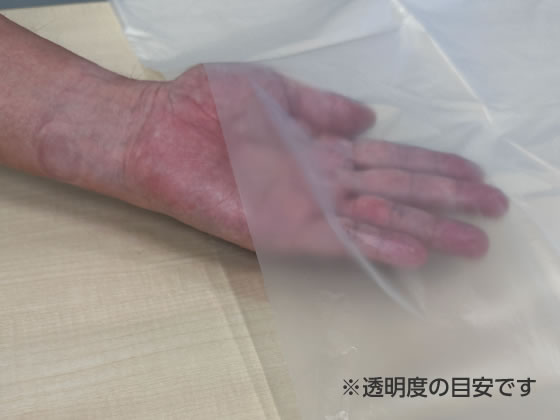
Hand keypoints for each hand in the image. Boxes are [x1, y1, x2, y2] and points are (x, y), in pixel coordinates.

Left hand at [123, 64, 507, 266]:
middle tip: (493, 211)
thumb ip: (323, 107)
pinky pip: (338, 241)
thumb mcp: (273, 90)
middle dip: (445, 201)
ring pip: (377, 222)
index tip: (471, 173)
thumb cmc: (208, 105)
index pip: (389, 160)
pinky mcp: (281, 231)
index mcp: (322, 148)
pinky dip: (376, 247)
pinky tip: (414, 251)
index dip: (431, 166)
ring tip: (471, 240)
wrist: (157, 131)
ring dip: (426, 230)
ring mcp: (304, 208)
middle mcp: (322, 181)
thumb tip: (370, 118)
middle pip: (396, 192)